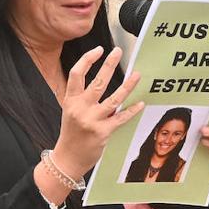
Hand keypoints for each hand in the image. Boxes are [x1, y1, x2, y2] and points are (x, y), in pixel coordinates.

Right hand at [52, 46, 143, 178]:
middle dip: (109, 64)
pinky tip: (140, 103)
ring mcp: (92, 120)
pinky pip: (120, 118)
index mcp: (70, 100)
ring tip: (137, 75)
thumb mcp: (69, 111)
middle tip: (118, 51)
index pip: (76, 74)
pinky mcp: (103, 132)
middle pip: (97, 82)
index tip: (98, 50)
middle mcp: (80, 108)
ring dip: (127, 86)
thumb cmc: (71, 133)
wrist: (68, 158)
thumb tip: (102, 80)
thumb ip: (82, 97)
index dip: (87, 59)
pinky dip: (131, 110)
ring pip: (113, 99)